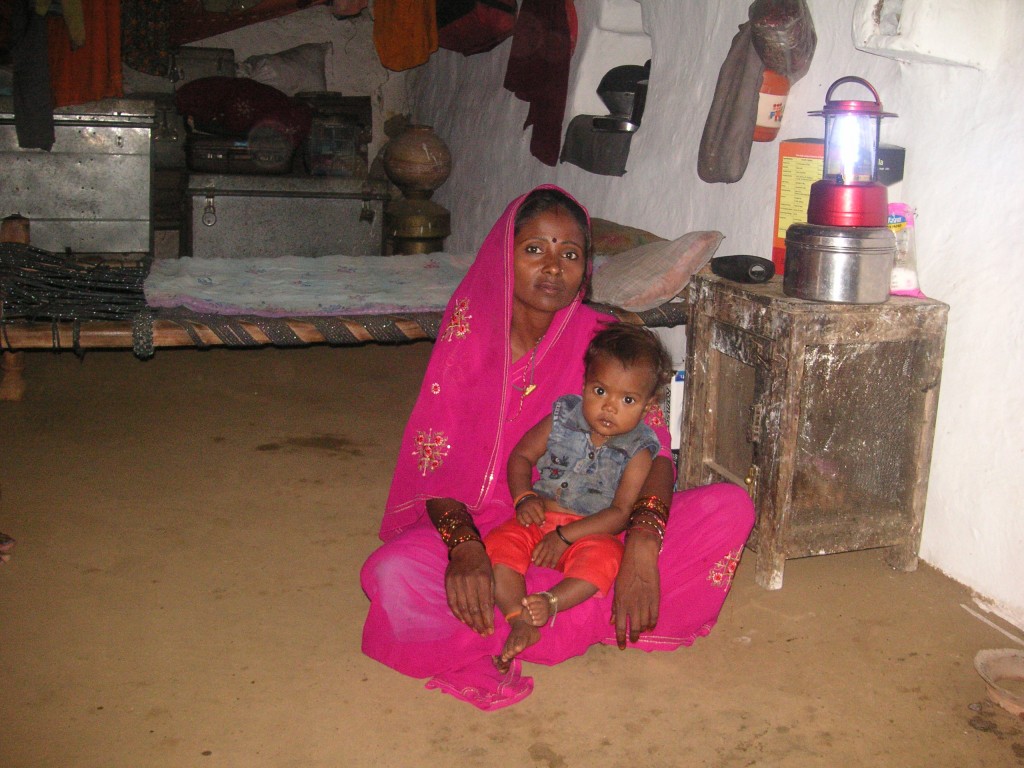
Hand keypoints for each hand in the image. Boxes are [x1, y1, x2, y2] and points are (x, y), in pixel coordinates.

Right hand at [445, 540, 494, 635]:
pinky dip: (458, 614)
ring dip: (469, 622)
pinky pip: (452, 603)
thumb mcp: (491, 575)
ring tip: (475, 630)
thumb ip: (490, 594)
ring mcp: (457, 582)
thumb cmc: (482, 564)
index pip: (485, 604)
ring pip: (462, 608)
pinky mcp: (448, 583)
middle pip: (473, 608)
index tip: (490, 630)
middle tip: (483, 633)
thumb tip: (489, 615)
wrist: (465, 549)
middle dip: (479, 624)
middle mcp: (469, 580)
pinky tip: (464, 621)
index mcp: (482, 578)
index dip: (487, 619)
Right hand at [515, 497, 545, 526]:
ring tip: (532, 523)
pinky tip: (526, 524)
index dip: (543, 519)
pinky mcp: (518, 513)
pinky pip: (520, 520)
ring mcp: (523, 510)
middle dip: (538, 523)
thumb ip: (544, 508)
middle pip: (534, 517)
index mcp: (535, 504)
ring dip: (530, 522)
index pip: (540, 514)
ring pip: (527, 519)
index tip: (543, 522)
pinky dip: (523, 523)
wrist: (523, 498)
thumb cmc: (534, 502)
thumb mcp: (540, 502)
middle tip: (540, 525)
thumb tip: (547, 517)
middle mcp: (529, 507)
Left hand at [531, 531, 567, 568]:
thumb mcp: (546, 536)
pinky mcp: (558, 554)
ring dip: (544, 565)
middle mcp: (546, 548)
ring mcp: (552, 551)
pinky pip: (554, 561)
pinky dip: (552, 565)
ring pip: (546, 560)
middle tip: (536, 565)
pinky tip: (551, 568)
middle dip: (537, 562)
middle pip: (540, 556)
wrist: (564, 535)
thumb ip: (543, 541)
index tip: (532, 559)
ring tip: (542, 568)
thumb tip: (540, 546)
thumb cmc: (555, 534)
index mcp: (543, 542)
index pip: (536, 550)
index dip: (534, 555)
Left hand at [611, 532, 660, 648]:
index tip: (622, 646)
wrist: (640, 559)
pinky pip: (655, 616)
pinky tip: (651, 626)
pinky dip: (653, 623)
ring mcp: (645, 603)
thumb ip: (615, 606)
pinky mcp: (655, 599)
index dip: (621, 639)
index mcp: (620, 603)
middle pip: (634, 628)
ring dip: (643, 631)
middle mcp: (632, 606)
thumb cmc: (625, 571)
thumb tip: (612, 621)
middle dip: (633, 637)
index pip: (620, 627)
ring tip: (642, 633)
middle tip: (633, 641)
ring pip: (645, 624)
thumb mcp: (616, 588)